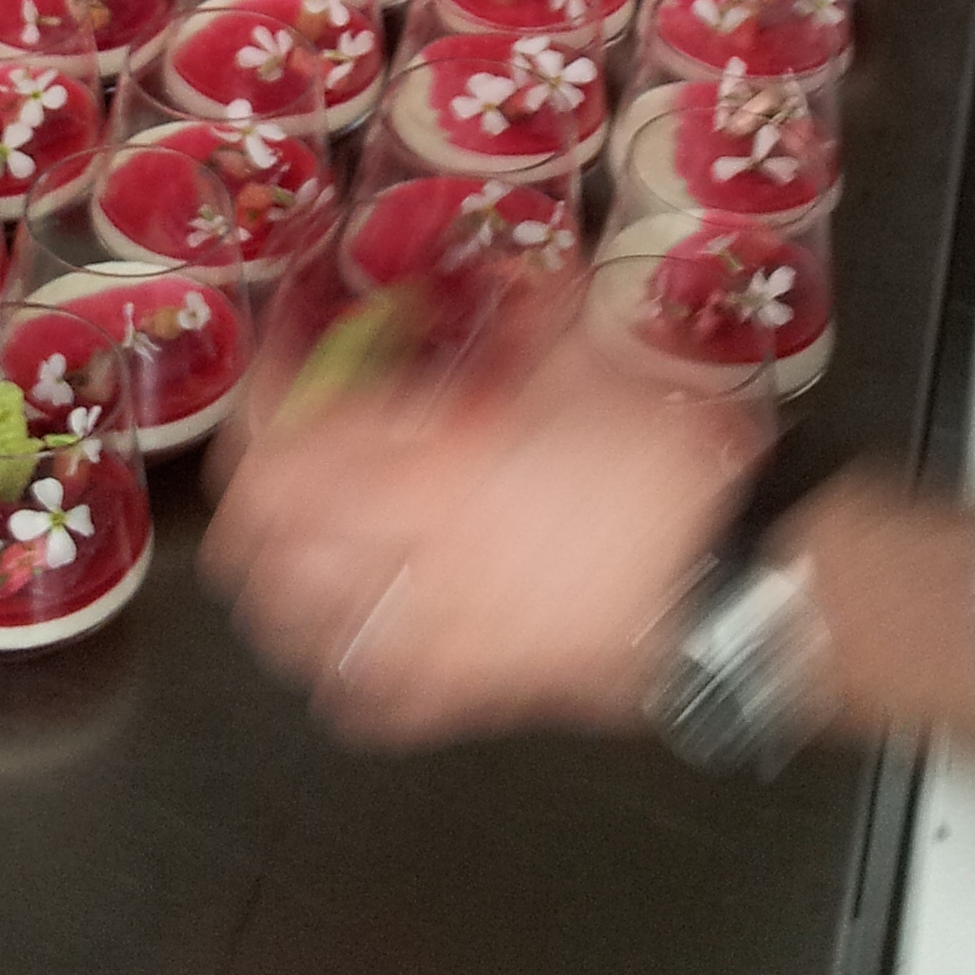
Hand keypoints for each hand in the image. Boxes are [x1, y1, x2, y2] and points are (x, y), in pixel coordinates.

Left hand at [202, 324, 766, 747]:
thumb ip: (526, 316)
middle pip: (265, 544)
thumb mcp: (589, 362)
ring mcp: (433, 636)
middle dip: (250, 488)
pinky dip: (334, 661)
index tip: (280, 356)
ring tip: (287, 535)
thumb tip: (499, 279)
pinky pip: (364, 695)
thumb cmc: (663, 475)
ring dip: (273, 573)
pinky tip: (345, 629)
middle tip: (271, 441)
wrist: (724, 589)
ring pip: (294, 625)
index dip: (265, 396)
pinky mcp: (466, 692)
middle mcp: (415, 559)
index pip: (295, 445)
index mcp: (440, 471)